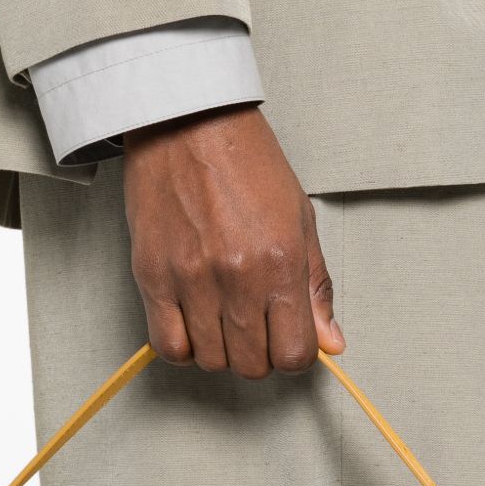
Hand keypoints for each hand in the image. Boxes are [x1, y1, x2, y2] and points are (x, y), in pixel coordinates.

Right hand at [122, 103, 344, 377]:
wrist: (187, 121)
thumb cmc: (245, 162)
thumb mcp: (300, 220)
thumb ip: (316, 288)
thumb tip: (331, 341)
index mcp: (281, 263)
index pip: (295, 353)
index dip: (294, 355)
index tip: (287, 340)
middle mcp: (238, 278)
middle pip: (253, 365)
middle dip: (259, 356)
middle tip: (255, 327)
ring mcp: (192, 281)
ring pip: (212, 360)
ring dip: (221, 351)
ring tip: (221, 319)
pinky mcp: (153, 277)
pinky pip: (169, 345)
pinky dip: (183, 347)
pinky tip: (192, 324)